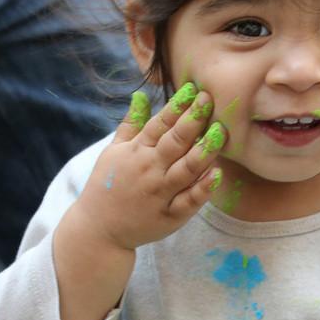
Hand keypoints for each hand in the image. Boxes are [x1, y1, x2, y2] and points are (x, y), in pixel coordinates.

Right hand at [73, 83, 223, 251]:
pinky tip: (218, 174)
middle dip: (193, 119)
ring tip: (221, 132)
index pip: (160, 124)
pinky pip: (189, 201)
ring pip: (186, 169)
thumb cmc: (108, 186)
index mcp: (137, 151)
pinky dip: (203, 189)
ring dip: (205, 150)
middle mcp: (150, 170)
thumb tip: (141, 95)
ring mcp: (160, 194)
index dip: (178, 105)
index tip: (194, 89)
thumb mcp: (114, 152)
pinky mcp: (169, 217)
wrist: (98, 230)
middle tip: (210, 99)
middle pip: (175, 141)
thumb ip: (131, 124)